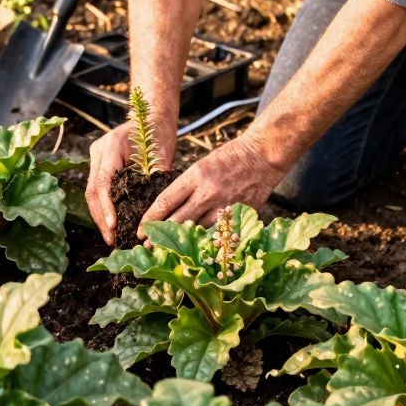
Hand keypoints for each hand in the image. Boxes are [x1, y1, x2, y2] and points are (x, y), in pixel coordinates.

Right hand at [86, 120, 174, 244]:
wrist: (153, 114)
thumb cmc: (160, 132)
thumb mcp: (161, 155)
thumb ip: (154, 179)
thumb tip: (150, 211)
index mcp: (112, 146)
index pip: (103, 182)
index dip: (106, 207)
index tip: (113, 226)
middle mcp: (99, 150)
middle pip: (92, 190)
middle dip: (100, 217)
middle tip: (111, 239)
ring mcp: (96, 155)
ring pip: (91, 191)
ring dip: (99, 214)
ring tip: (110, 235)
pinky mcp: (99, 162)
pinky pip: (97, 187)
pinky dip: (103, 205)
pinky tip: (111, 221)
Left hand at [138, 130, 286, 233]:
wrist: (263, 155)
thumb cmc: (230, 157)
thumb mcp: (202, 165)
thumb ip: (187, 186)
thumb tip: (169, 208)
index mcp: (195, 176)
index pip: (165, 201)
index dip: (150, 219)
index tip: (141, 230)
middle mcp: (207, 192)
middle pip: (178, 220)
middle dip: (160, 236)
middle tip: (148, 247)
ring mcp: (224, 205)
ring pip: (197, 230)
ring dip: (182, 241)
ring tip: (169, 250)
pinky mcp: (238, 214)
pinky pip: (218, 231)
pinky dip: (206, 239)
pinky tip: (197, 247)